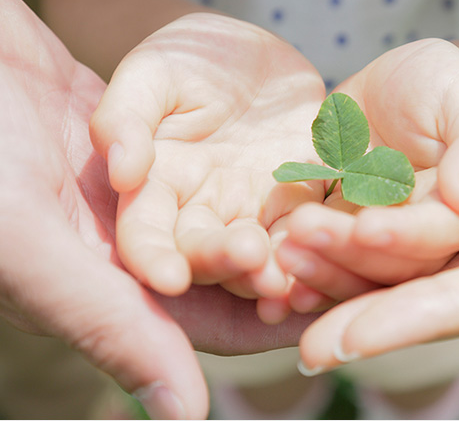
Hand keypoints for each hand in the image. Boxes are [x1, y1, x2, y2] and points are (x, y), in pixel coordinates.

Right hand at [0, 0, 316, 418]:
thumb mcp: (36, 251)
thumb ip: (112, 328)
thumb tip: (187, 418)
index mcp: (96, 290)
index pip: (198, 328)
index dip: (260, 323)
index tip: (321, 311)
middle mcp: (119, 252)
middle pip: (219, 277)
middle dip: (277, 268)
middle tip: (338, 258)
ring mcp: (132, 198)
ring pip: (219, 220)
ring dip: (271, 220)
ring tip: (332, 215)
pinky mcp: (144, 149)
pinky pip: (208, 169)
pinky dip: (248, 169)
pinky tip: (299, 159)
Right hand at [89, 13, 328, 309]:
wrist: (254, 54)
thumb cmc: (191, 56)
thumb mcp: (151, 73)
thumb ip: (125, 116)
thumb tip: (121, 173)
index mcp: (158, 183)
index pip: (145, 231)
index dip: (152, 257)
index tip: (168, 277)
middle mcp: (204, 209)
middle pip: (207, 252)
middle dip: (225, 263)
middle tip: (250, 260)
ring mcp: (254, 209)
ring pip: (261, 254)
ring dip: (273, 272)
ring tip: (288, 280)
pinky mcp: (300, 200)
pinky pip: (308, 230)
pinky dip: (317, 247)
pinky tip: (332, 255)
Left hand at [276, 39, 458, 309]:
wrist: (392, 89)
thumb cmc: (438, 85)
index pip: (445, 234)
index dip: (409, 236)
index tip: (366, 227)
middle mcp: (437, 243)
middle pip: (399, 267)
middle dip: (350, 252)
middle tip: (303, 230)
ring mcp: (391, 249)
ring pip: (362, 277)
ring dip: (323, 268)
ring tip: (283, 249)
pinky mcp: (352, 246)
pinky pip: (332, 268)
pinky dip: (307, 273)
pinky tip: (277, 269)